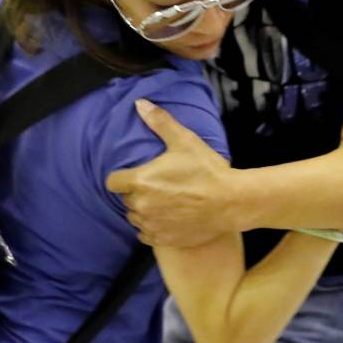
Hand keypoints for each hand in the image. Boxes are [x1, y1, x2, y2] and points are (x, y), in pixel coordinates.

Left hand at [105, 99, 237, 247]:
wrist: (229, 202)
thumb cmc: (206, 170)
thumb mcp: (184, 141)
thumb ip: (159, 122)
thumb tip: (139, 103)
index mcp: (141, 181)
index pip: (112, 182)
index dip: (123, 177)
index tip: (137, 174)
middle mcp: (141, 206)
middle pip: (125, 199)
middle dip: (136, 192)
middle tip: (157, 185)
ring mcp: (151, 225)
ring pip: (135, 217)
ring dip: (143, 210)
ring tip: (162, 201)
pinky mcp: (162, 239)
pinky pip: (145, 234)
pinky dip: (152, 227)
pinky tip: (166, 217)